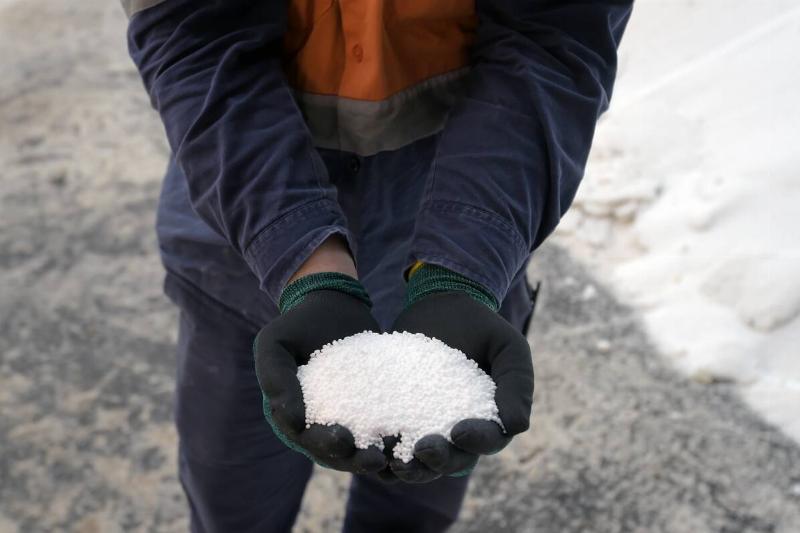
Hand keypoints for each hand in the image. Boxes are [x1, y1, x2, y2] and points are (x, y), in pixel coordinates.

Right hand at [254, 288, 387, 472]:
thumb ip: (274, 379)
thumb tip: (290, 422)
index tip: (342, 438)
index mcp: (289, 415)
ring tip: (393, 456)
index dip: (322, 445)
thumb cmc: (297, 323)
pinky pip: (377, 428)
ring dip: (373, 457)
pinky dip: (390, 438)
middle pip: (334, 452)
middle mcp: (315, 423)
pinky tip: (410, 438)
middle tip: (375, 458)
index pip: (305, 439)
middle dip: (353, 459)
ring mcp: (343, 417)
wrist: (333, 305)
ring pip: (357, 448)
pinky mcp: (367, 408)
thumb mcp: (275, 342)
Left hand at [388, 290, 533, 482]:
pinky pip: (390, 445)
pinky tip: (370, 446)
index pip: (487, 441)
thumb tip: (517, 425)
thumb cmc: (482, 328)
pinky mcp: (397, 419)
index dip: (477, 441)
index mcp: (490, 423)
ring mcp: (426, 429)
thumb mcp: (508, 347)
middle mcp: (458, 435)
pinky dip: (381, 452)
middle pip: (452, 461)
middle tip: (423, 448)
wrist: (440, 306)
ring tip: (396, 461)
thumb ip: (517, 383)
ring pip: (419, 463)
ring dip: (409, 468)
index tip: (460, 431)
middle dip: (439, 460)